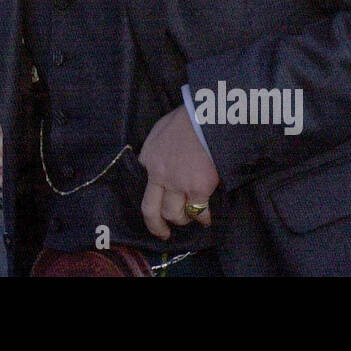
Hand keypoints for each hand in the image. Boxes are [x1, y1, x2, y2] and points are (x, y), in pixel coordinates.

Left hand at [138, 107, 219, 236]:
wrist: (205, 117)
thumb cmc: (186, 118)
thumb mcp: (160, 130)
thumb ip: (156, 147)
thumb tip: (157, 159)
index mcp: (149, 159)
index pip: (143, 186)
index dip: (149, 200)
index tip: (154, 210)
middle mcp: (159, 175)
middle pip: (151, 210)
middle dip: (157, 226)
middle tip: (164, 234)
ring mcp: (178, 183)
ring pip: (174, 214)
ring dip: (183, 220)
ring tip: (191, 218)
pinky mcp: (198, 187)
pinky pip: (199, 211)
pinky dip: (204, 219)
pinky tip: (207, 220)